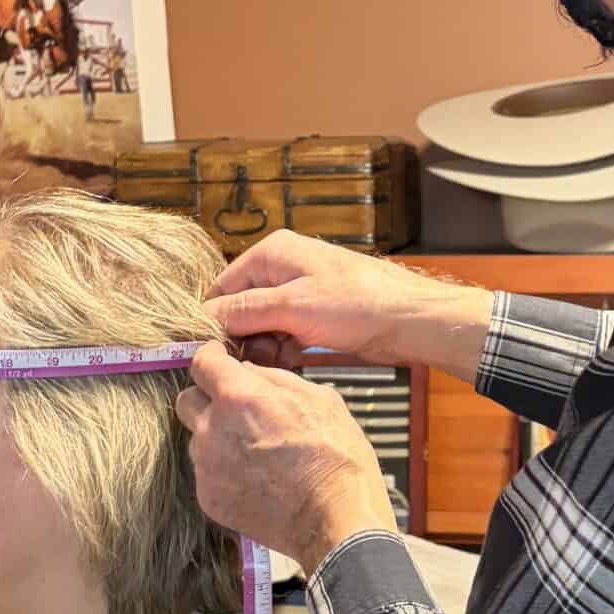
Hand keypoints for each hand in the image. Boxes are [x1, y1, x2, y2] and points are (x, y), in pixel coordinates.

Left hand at [177, 343, 396, 574]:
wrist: (335, 517)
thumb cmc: (335, 457)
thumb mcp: (319, 398)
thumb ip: (275, 379)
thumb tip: (250, 373)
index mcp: (238, 396)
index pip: (201, 362)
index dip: (212, 357)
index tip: (220, 360)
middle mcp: (213, 429)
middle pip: (187, 400)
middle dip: (207, 398)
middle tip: (236, 407)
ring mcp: (207, 467)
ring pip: (197, 439)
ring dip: (217, 437)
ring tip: (254, 450)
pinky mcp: (209, 498)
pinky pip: (207, 474)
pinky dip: (224, 471)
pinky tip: (256, 478)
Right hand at [206, 233, 491, 382]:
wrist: (409, 320)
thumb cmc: (358, 304)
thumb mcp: (293, 306)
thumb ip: (245, 311)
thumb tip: (203, 319)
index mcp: (272, 253)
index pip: (222, 286)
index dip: (217, 319)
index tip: (214, 350)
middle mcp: (282, 269)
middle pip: (241, 308)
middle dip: (245, 336)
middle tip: (257, 357)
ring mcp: (299, 293)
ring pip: (262, 325)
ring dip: (265, 347)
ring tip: (281, 357)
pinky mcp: (313, 316)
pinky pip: (283, 334)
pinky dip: (284, 349)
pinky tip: (295, 359)